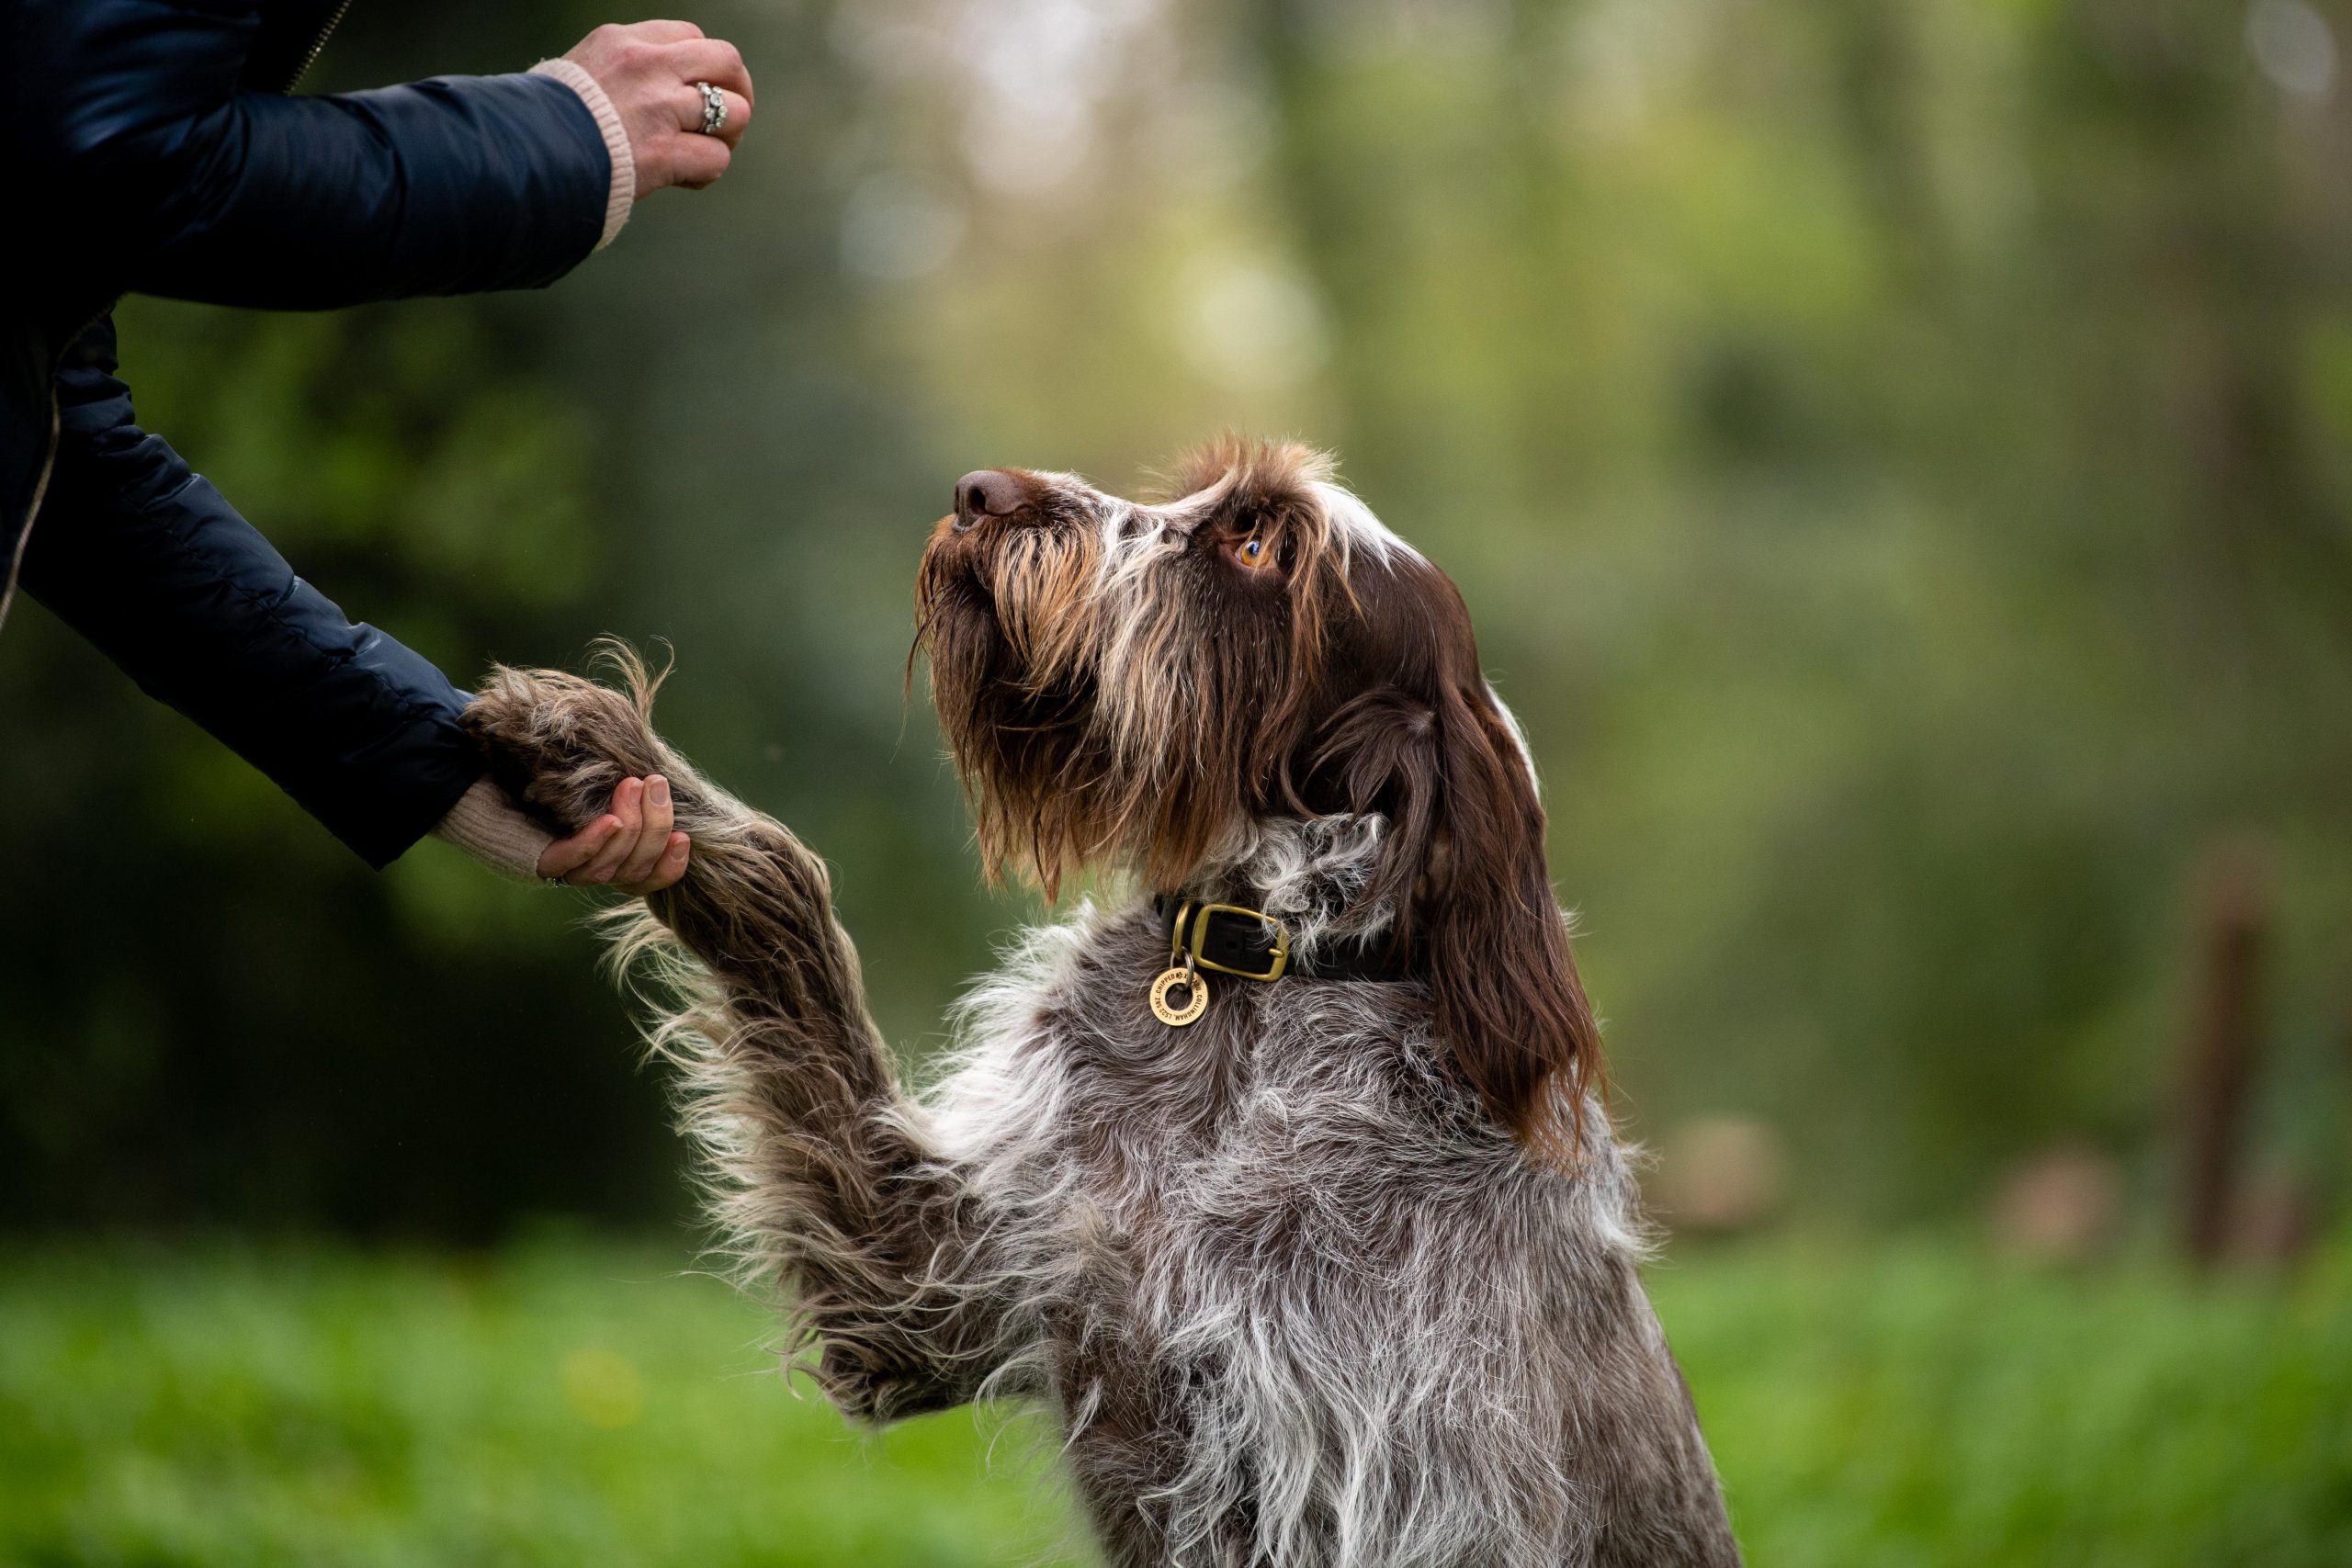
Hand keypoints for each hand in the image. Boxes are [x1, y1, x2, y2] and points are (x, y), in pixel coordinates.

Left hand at [537, 775, 690, 893]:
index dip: (671, 864)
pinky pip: (573, 860)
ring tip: (633, 784)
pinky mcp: (541, 863)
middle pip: (634, 869)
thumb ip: (633, 790)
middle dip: (654, 826)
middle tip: (655, 783)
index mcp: (613, 860)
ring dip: (631, 825)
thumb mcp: (602, 786)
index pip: (648, 877)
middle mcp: (593, 871)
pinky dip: (596, 841)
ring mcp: (568, 870)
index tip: (683, 836)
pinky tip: (611, 820)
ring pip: (610, 867)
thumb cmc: (556, 783)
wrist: (499, 786)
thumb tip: (662, 777)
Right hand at [562, 21, 752, 196]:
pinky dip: (707, 173)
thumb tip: (660, 86)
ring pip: (733, 112)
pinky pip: (716, 159)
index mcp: (623, 41)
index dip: (703, 67)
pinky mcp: (662, 153)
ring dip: (726, 137)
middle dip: (738, 91)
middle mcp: (646, 66)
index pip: (691, 36)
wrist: (522, 155)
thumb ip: (623, 70)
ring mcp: (657, 108)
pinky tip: (684, 180)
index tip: (693, 91)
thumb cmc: (546, 121)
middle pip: (728, 61)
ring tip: (702, 152)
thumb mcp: (583, 70)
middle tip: (725, 121)